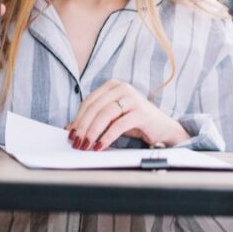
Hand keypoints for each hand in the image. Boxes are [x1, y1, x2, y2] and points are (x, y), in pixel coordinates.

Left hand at [65, 80, 189, 150]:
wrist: (162, 128)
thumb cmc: (135, 121)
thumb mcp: (112, 118)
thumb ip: (94, 119)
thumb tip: (71, 129)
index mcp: (113, 85)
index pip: (89, 101)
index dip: (78, 118)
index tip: (70, 133)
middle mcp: (122, 88)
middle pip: (95, 107)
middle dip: (83, 126)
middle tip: (77, 142)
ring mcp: (132, 98)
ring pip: (104, 114)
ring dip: (92, 132)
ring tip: (86, 145)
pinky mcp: (141, 112)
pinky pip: (118, 125)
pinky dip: (107, 137)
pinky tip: (100, 146)